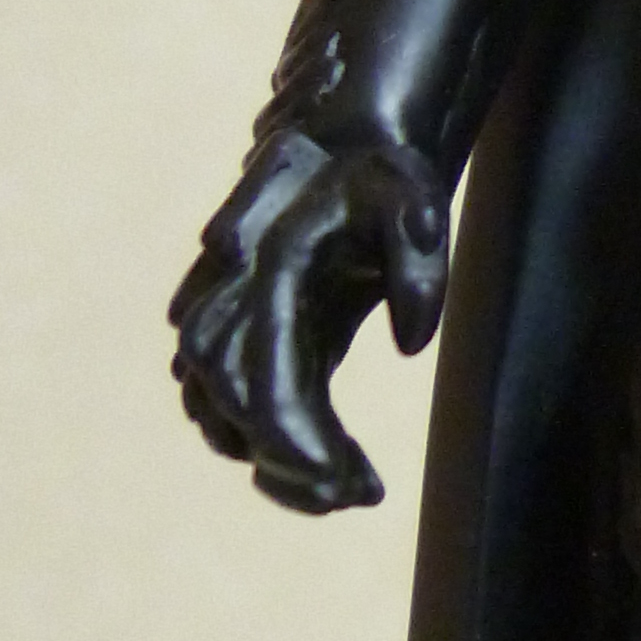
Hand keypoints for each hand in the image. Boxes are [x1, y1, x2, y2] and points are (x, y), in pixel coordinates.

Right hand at [168, 126, 450, 513]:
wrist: (343, 149)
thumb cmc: (383, 179)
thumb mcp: (415, 203)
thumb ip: (420, 266)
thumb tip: (411, 344)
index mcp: (267, 273)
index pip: (262, 384)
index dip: (298, 446)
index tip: (352, 489)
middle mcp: (228, 300)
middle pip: (232, 414)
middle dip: (290, 468)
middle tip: (359, 492)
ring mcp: (221, 318)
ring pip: (221, 420)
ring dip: (277, 467)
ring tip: (352, 485)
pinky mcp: (238, 335)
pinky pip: (229, 409)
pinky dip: (270, 447)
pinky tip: (332, 463)